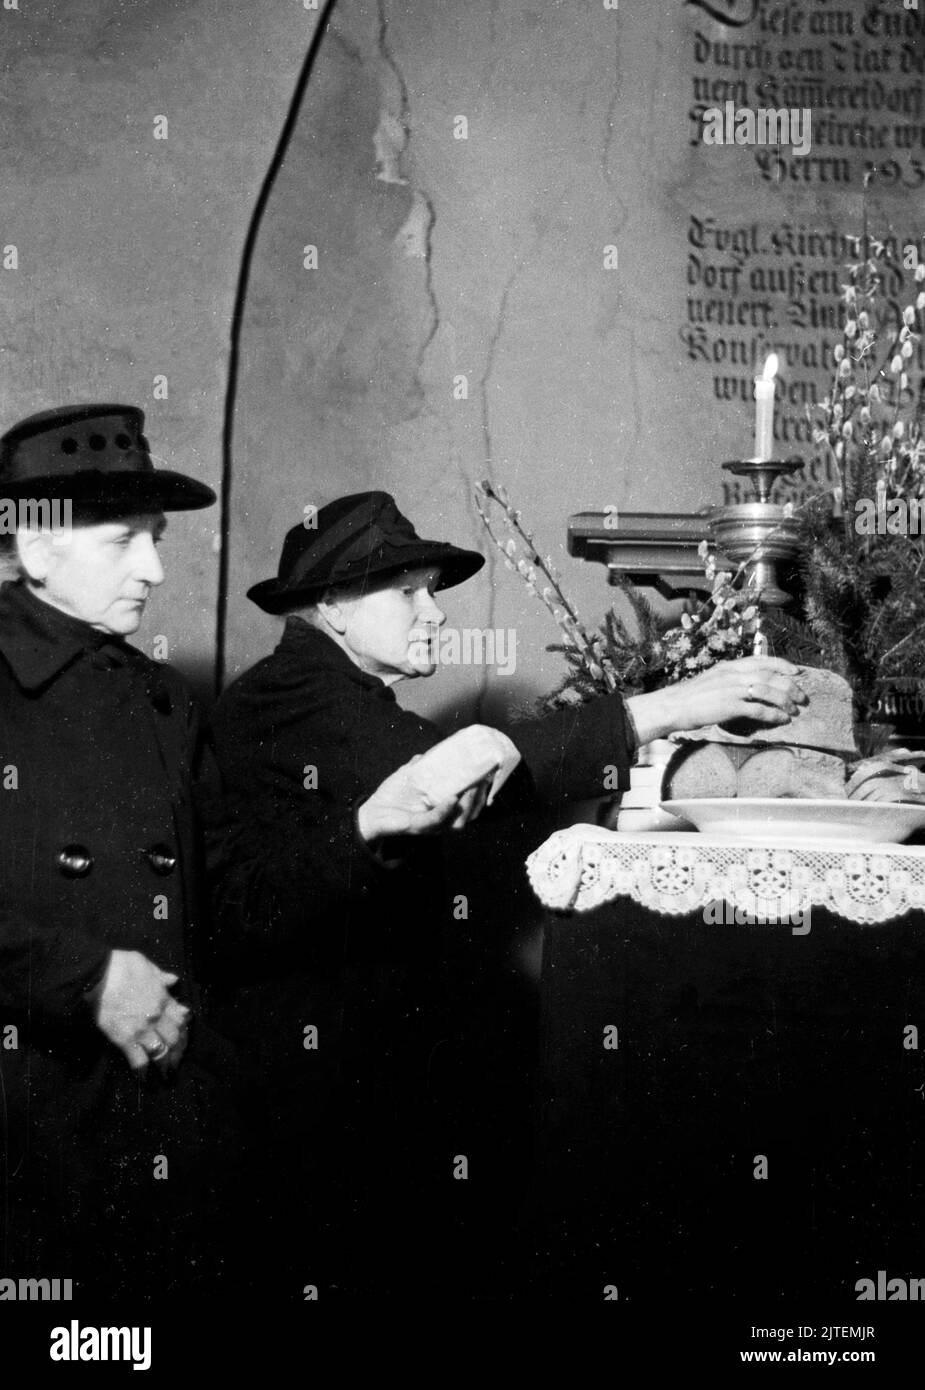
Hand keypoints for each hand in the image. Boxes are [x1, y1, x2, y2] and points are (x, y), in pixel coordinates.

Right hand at [95, 950, 189, 1071]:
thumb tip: (173, 980)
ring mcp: (142, 1030)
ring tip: (165, 1074)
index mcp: (163, 998)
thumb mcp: (146, 964)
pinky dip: (142, 1071)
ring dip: (164, 1065)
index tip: (183, 1038)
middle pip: (174, 1038)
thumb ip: (160, 975)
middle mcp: (157, 1016)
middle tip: (176, 1060)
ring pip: (161, 1052)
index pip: (181, 1019)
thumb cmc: (120, 965)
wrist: (97, 976)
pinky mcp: (125, 1040)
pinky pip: (138, 1060)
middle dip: (177, 1051)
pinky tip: (143, 1078)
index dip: (184, 1030)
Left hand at [357, 757, 487, 841]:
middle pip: (470, 814)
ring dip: (468, 806)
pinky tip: (452, 799)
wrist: (371, 811)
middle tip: (483, 781)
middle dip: (479, 799)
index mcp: (443, 808)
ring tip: (471, 789)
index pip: (470, 805)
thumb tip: (432, 751)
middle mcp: (441, 820)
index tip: (487, 776)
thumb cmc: (392, 796)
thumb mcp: (409, 776)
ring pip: (458, 822)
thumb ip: (421, 764)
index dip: (481, 793)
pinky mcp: (417, 827)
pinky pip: (435, 821)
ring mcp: (430, 825)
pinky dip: (445, 811)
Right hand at [625, 657, 807, 744]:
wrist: (674, 706)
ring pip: (768, 691)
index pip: (762, 660)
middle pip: (770, 676)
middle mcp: (733, 674)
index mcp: (730, 666)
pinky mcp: (730, 706)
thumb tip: (750, 685)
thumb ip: (731, 679)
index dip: (783, 665)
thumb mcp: (714, 679)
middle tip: (801, 697)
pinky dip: (774, 714)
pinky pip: (759, 709)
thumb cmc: (692, 696)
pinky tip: (781, 720)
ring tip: (794, 710)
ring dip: (785, 701)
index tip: (797, 672)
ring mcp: (732, 689)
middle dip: (790, 686)